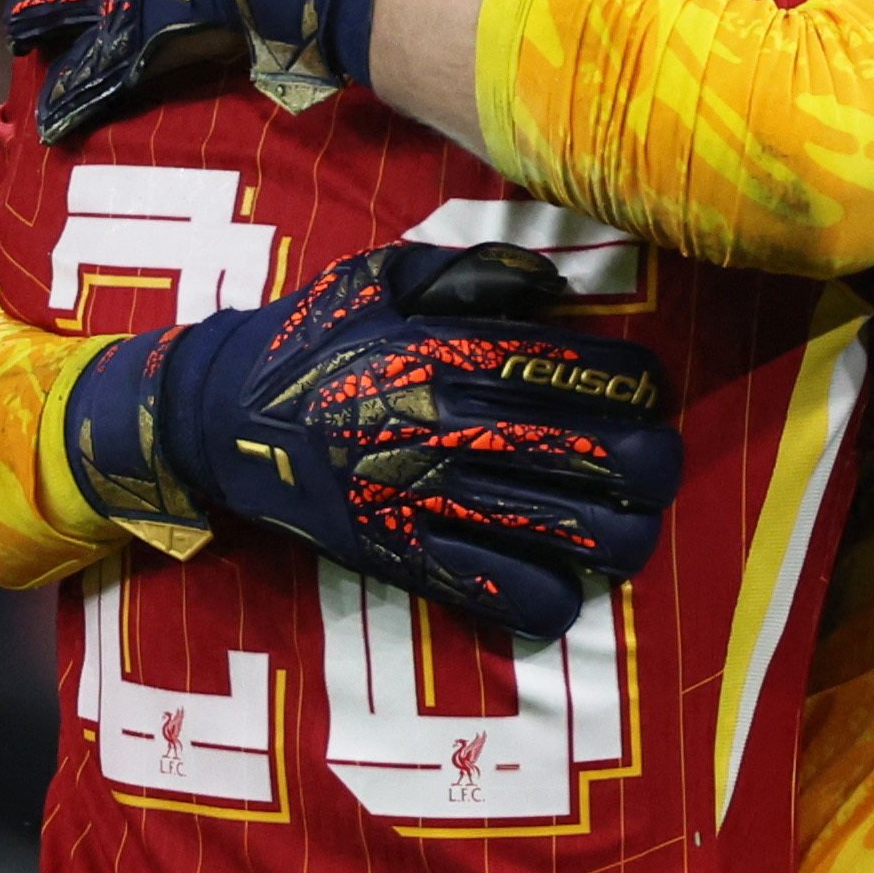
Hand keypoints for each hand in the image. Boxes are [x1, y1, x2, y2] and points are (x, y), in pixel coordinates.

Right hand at [59, 240, 683, 639]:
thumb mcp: (383, 275)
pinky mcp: (408, 558)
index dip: (643, 387)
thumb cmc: (311, 340)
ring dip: (621, 538)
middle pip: (610, 459)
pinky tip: (556, 580)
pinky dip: (553, 598)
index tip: (643, 394)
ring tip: (617, 528)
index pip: (594, 373)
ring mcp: (432, 500)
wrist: (220, 420)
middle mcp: (454, 426)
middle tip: (648, 465)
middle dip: (654, 466)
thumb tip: (559, 286)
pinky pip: (511, 596)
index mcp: (456, 351)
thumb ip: (476, 274)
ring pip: (578, 535)